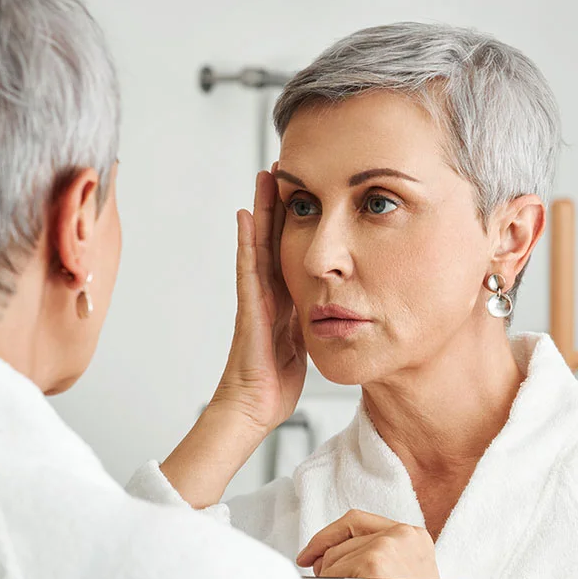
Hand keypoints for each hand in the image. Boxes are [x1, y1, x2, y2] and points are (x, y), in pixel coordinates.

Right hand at [209, 169, 306, 433]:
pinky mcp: (249, 310)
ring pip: (259, 245)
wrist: (254, 409)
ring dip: (261, 211)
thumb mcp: (305, 345)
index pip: (290, 252)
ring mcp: (255, 299)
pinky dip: (247, 242)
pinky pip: (248, 270)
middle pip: (273, 239)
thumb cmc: (275, 385)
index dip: (296, 222)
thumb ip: (311, 322)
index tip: (305, 191)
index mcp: (285, 302)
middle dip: (279, 205)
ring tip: (265, 178)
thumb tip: (332, 307)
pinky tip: (246, 216)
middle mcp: (268, 294)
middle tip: (283, 168)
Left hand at [296, 510, 439, 578]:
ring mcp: (387, 547)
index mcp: (412, 536)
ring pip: (332, 558)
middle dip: (327, 566)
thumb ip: (373, 555)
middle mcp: (401, 535)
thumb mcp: (403, 575)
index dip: (327, 536)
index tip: (309, 554)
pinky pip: (332, 574)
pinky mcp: (373, 564)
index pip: (356, 521)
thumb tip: (320, 558)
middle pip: (340, 542)